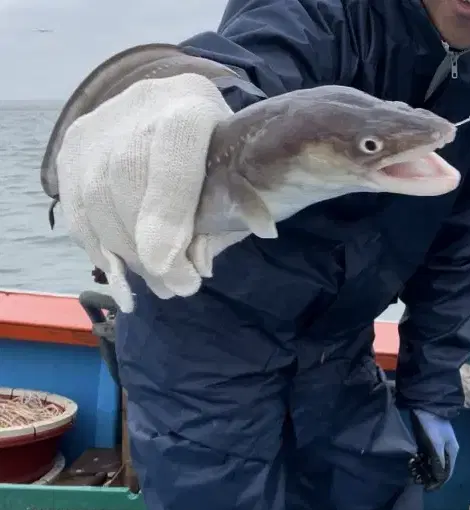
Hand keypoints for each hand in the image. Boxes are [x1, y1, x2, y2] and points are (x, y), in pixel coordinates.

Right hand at [56, 72, 233, 311]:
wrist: (183, 114)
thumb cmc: (220, 157)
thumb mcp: (237, 184)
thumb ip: (221, 222)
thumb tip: (193, 267)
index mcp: (192, 106)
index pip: (173, 152)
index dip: (166, 211)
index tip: (168, 266)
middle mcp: (141, 105)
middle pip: (123, 177)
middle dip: (144, 247)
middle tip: (172, 286)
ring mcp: (100, 122)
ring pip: (93, 195)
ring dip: (122, 253)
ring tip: (154, 281)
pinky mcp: (73, 145)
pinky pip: (75, 205)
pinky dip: (97, 245)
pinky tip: (121, 269)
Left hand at [409, 409, 458, 490]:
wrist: (424, 406)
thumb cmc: (433, 425)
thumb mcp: (436, 444)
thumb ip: (438, 461)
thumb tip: (439, 478)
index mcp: (452, 452)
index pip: (447, 472)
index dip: (438, 482)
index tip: (428, 489)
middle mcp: (445, 451)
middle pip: (439, 469)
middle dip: (429, 476)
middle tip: (417, 481)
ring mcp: (435, 446)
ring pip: (430, 463)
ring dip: (423, 470)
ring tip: (413, 473)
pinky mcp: (426, 442)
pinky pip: (424, 456)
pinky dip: (419, 462)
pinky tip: (412, 464)